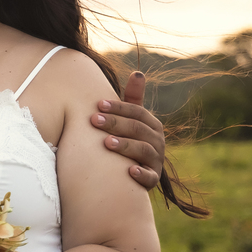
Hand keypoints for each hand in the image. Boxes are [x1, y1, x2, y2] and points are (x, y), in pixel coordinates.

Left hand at [90, 71, 165, 189]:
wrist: (129, 173)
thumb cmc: (127, 139)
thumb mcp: (131, 120)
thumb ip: (133, 99)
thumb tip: (138, 72)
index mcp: (151, 125)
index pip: (137, 112)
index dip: (119, 107)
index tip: (98, 104)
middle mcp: (157, 141)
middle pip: (138, 129)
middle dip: (116, 123)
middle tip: (94, 120)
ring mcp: (155, 160)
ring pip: (143, 150)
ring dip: (125, 145)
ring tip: (106, 142)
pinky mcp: (152, 179)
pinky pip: (150, 178)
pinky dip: (141, 174)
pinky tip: (129, 171)